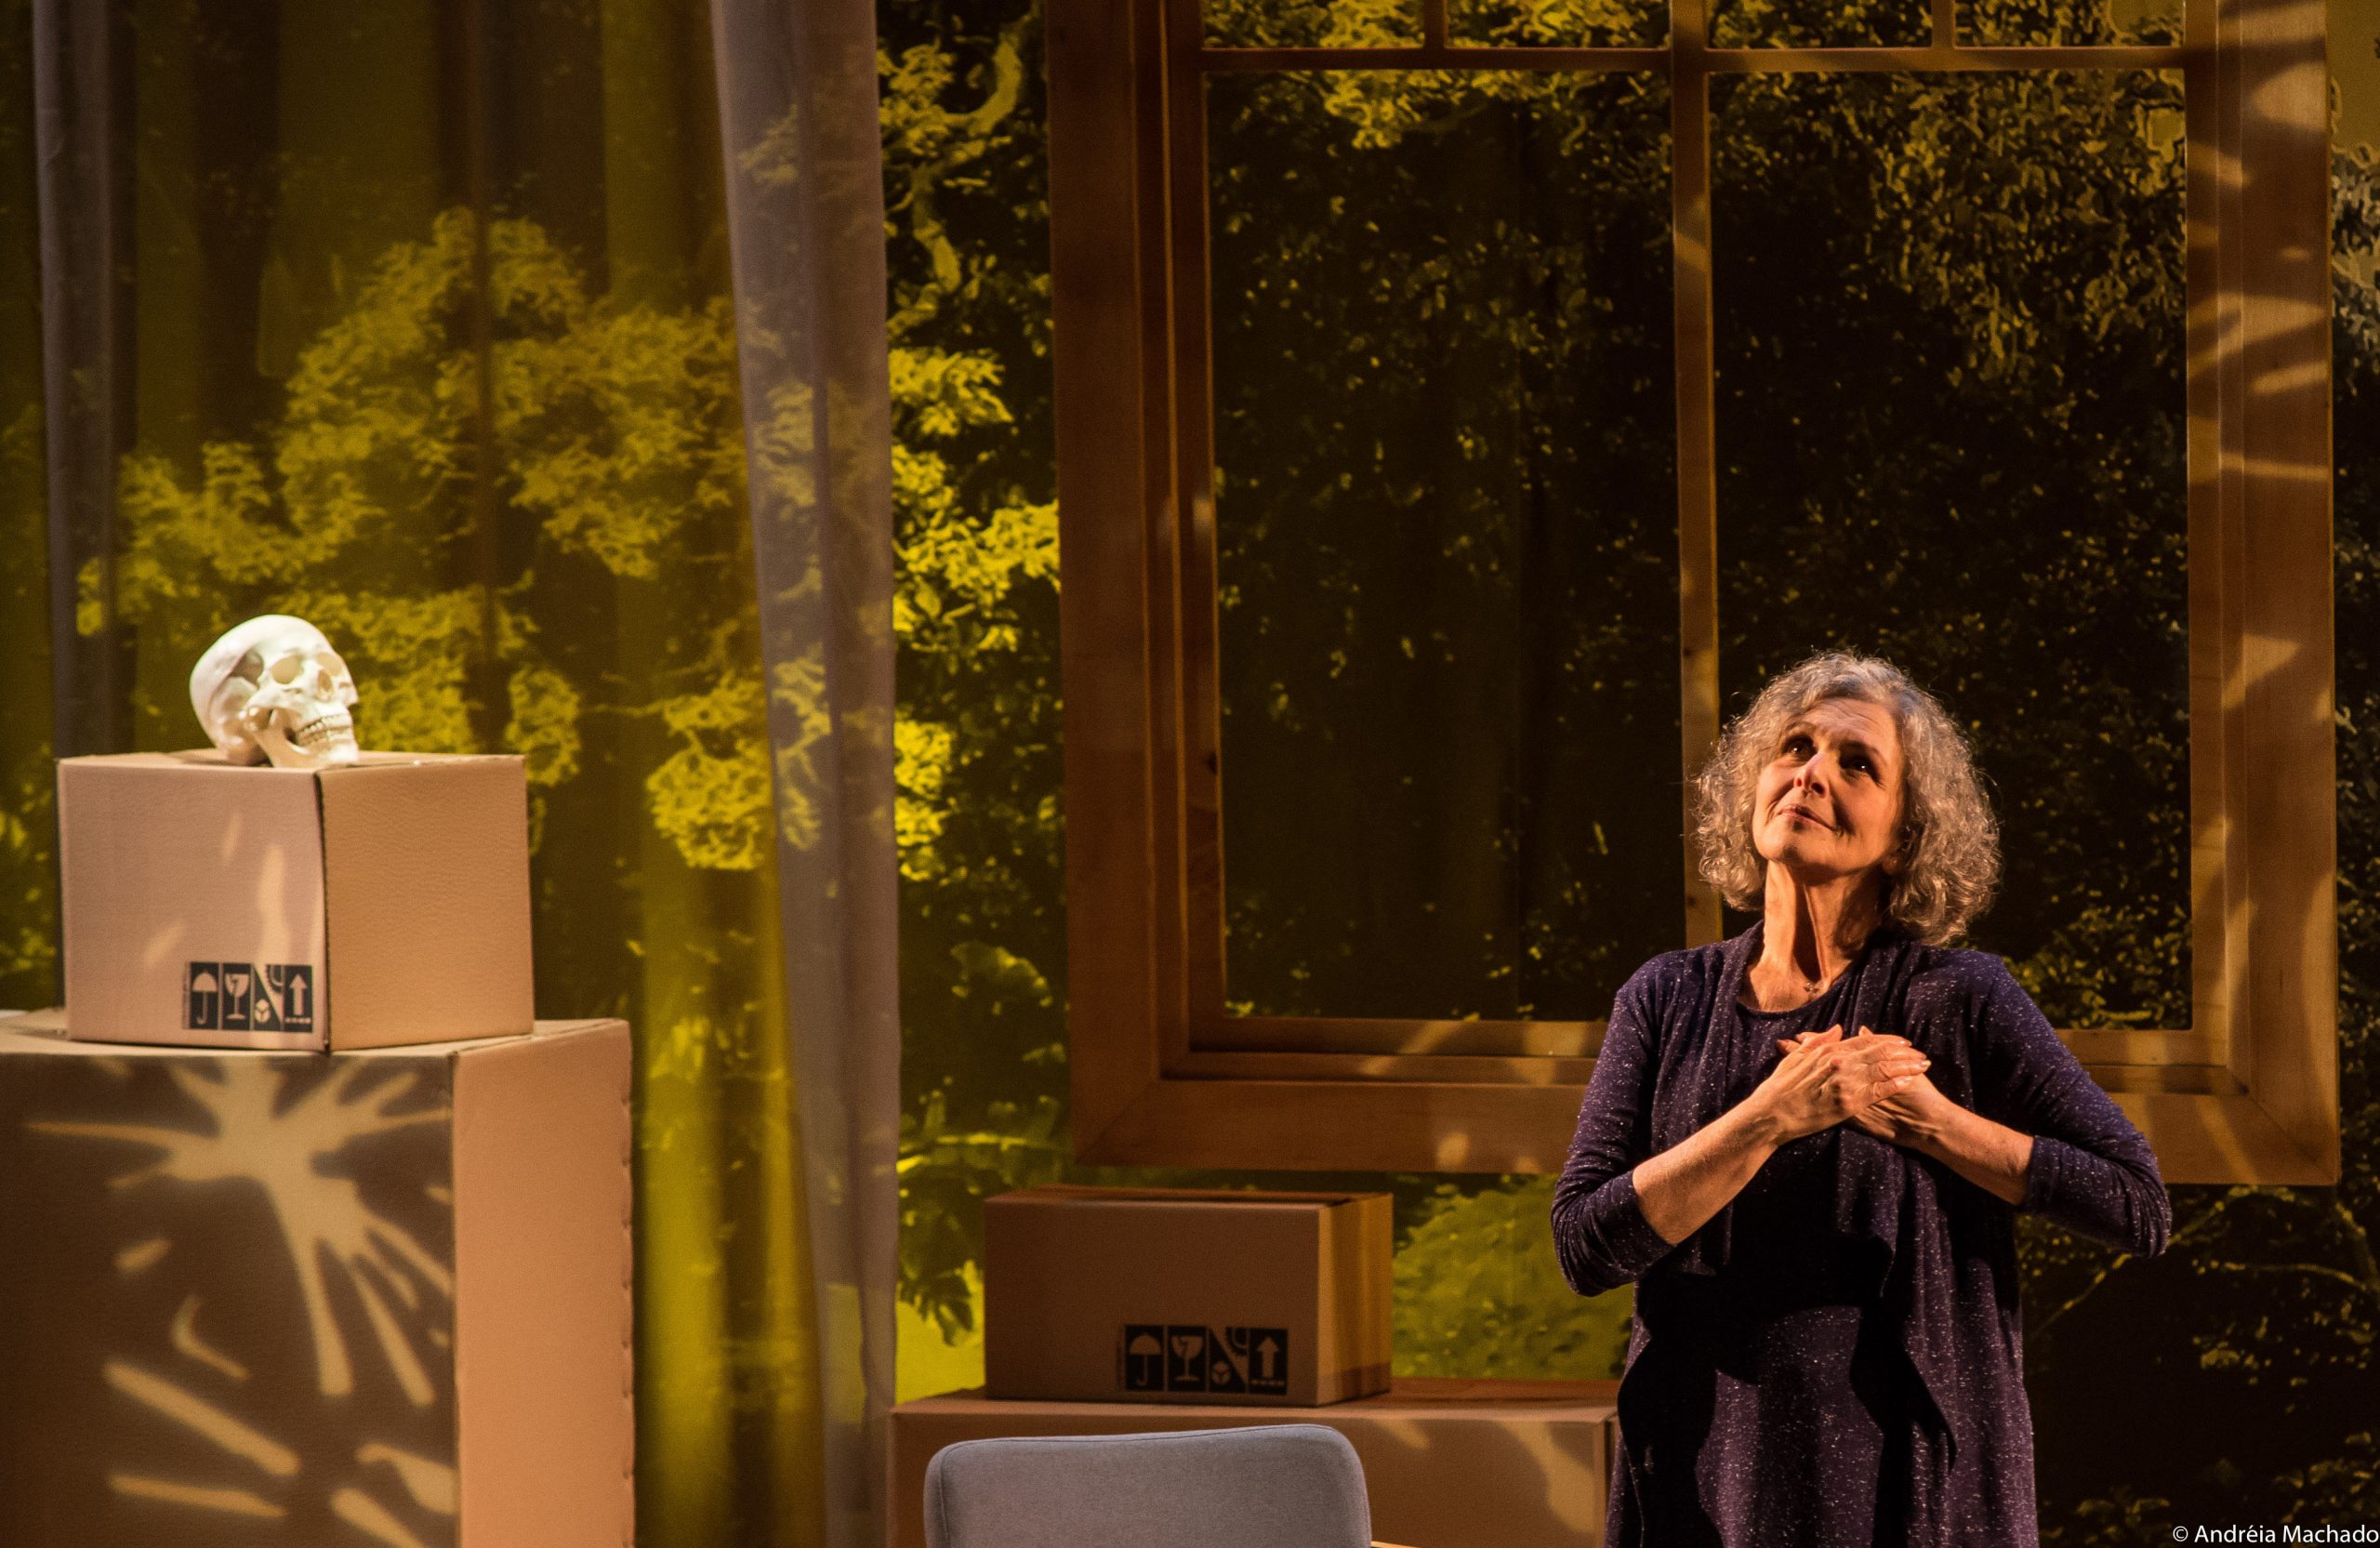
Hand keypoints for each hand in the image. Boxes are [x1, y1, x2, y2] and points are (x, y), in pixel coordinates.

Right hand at [1751, 1023, 1929, 1144]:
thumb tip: (1838, 1029)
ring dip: (1906, 1067)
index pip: (1865, 1041)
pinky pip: (1877, 1091)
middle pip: (1880, 1053)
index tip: (1903, 1041)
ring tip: (1922, 1066)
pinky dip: (1894, 1085)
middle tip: (1920, 1053)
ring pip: (1883, 1070)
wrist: (1771, 1115)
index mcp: (1828, 1052)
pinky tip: (1908, 1082)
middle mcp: (1839, 1064)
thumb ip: (1818, 1042)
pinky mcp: (1848, 1104)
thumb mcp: (1795, 1058)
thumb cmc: (1779, 1088)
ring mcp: (1844, 1084)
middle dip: (1904, 1052)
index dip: (1887, 1040)